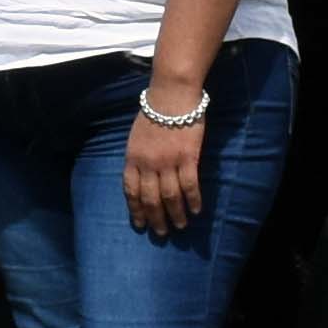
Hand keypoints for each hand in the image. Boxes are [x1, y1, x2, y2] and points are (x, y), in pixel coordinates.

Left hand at [121, 103, 210, 240]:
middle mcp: (148, 164)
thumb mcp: (136, 136)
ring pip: (170, 197)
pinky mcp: (187, 157)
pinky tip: (196, 210)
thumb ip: (138, 156)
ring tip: (180, 225)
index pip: (131, 191)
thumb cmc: (154, 111)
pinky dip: (193, 200)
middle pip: (150, 199)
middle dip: (155, 219)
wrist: (172, 94)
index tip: (140, 224)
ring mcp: (168, 162)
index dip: (136, 210)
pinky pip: (190, 185)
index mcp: (133, 158)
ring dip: (176, 214)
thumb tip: (142, 175)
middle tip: (161, 232)